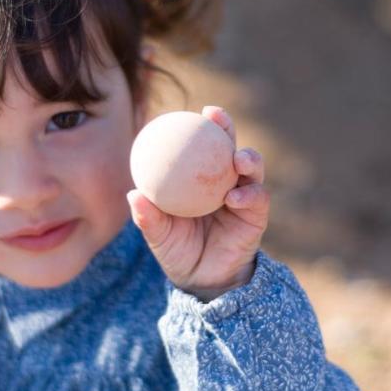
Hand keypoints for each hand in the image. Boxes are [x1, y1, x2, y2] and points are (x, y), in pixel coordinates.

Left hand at [128, 105, 267, 301]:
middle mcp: (225, 181)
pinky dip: (248, 195)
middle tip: (216, 117)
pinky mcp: (257, 216)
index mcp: (201, 179)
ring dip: (248, 158)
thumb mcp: (159, 235)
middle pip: (229, 146)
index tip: (189, 110)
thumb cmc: (177, 251)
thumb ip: (148, 217)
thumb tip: (133, 194)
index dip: (197, 126)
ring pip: (252, 169)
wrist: (202, 281)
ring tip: (237, 159)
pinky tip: (234, 197)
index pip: (200, 145)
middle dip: (226, 127)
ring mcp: (244, 197)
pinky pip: (257, 200)